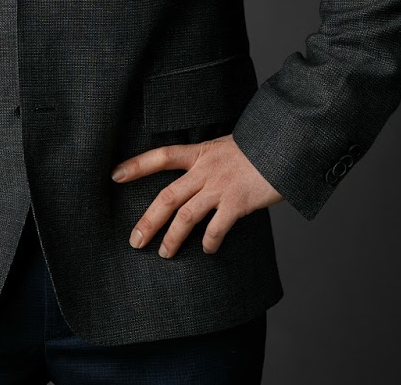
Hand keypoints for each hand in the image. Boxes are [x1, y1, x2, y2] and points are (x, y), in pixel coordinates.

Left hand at [111, 134, 282, 256]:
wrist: (285, 146)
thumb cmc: (259, 147)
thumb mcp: (227, 146)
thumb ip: (209, 161)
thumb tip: (196, 179)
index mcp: (200, 153)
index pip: (161, 156)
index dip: (137, 166)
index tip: (115, 175)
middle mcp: (206, 170)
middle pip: (167, 197)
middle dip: (148, 221)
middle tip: (135, 241)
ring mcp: (220, 187)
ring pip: (186, 217)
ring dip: (172, 238)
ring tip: (164, 253)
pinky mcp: (238, 203)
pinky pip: (216, 229)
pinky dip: (209, 242)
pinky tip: (207, 250)